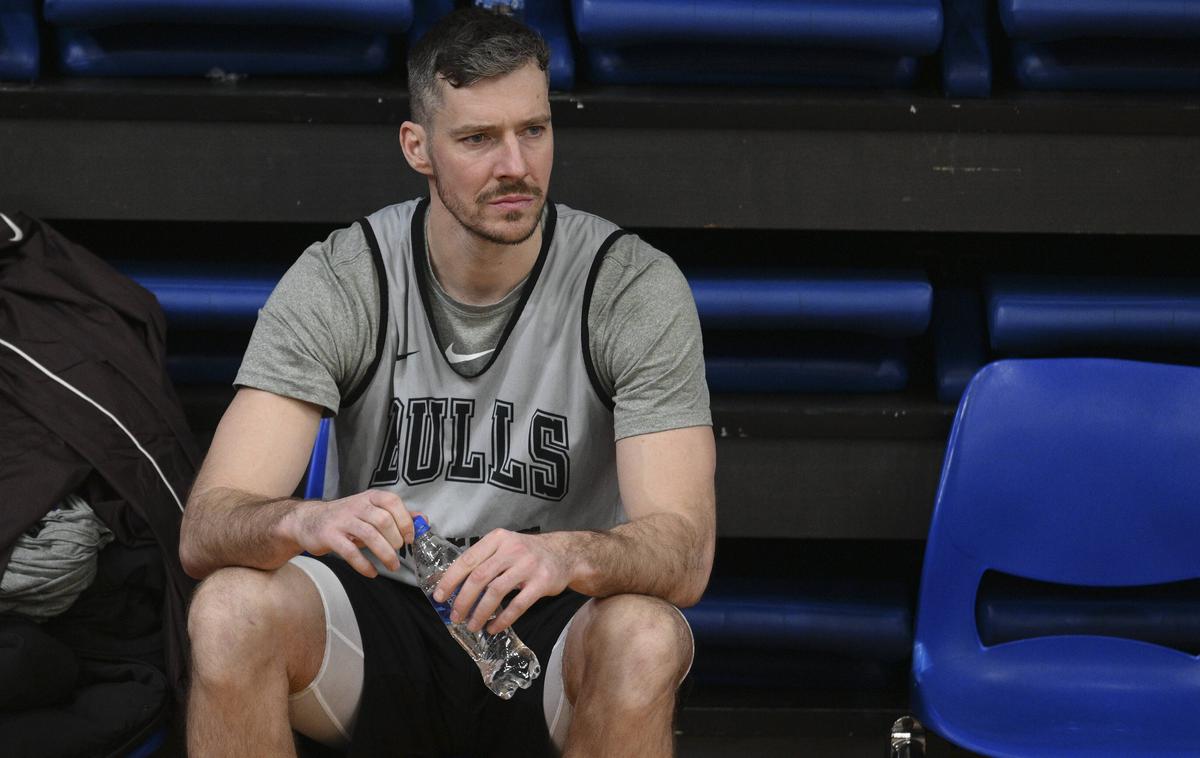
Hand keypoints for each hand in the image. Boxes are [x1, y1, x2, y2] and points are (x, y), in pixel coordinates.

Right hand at [285, 490, 416, 577]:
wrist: (310, 521)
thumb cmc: (347, 518)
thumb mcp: (371, 511)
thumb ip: (397, 515)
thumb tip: (423, 520)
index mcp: (370, 498)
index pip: (392, 502)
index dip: (405, 520)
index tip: (410, 538)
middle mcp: (357, 506)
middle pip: (383, 520)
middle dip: (395, 539)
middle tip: (399, 551)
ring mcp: (342, 520)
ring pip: (369, 535)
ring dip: (385, 554)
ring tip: (392, 565)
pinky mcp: (330, 536)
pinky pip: (350, 552)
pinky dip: (364, 565)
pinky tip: (372, 572)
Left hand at [434, 530, 572, 633]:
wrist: (564, 553)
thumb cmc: (527, 553)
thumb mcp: (504, 546)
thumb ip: (483, 560)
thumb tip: (453, 585)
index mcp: (497, 539)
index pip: (468, 559)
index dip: (451, 579)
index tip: (439, 596)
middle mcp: (512, 550)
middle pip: (479, 577)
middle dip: (463, 600)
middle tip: (455, 616)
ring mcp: (528, 566)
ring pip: (496, 592)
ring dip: (480, 612)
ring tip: (472, 625)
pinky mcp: (541, 583)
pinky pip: (518, 605)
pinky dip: (503, 619)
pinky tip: (494, 627)